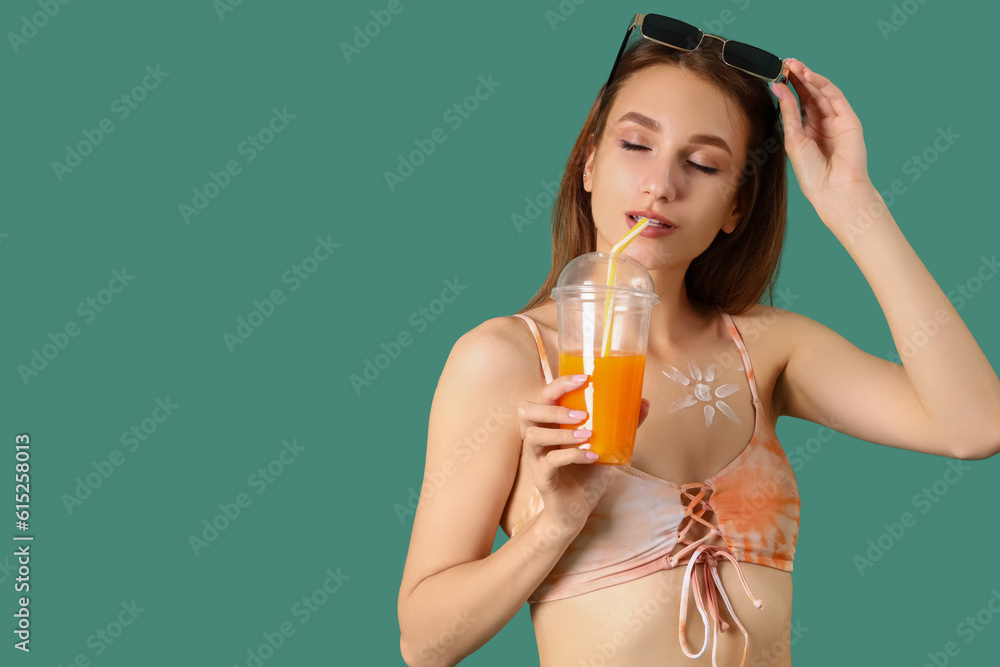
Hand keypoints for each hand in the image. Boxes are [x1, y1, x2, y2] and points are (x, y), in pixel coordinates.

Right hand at [517, 374, 650, 533]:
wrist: (575, 512)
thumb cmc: (586, 475)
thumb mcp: (607, 447)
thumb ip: (621, 426)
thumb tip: (643, 402)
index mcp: (550, 425)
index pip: (545, 396)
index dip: (559, 384)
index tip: (584, 378)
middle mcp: (538, 438)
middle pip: (527, 411)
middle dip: (553, 406)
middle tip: (581, 413)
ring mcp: (536, 459)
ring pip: (533, 435)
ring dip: (562, 432)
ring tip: (588, 434)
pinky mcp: (541, 478)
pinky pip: (549, 463)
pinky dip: (572, 456)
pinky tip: (592, 457)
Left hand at [771, 58, 872, 211]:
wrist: (833, 190)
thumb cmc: (812, 173)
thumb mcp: (794, 139)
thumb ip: (788, 113)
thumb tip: (778, 89)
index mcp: (807, 131)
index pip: (798, 104)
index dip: (788, 89)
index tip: (775, 75)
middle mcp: (822, 124)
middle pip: (809, 94)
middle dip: (797, 78)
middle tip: (784, 63)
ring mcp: (836, 120)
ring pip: (821, 93)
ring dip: (808, 77)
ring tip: (793, 65)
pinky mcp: (849, 119)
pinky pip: (834, 97)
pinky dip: (822, 84)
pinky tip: (809, 76)